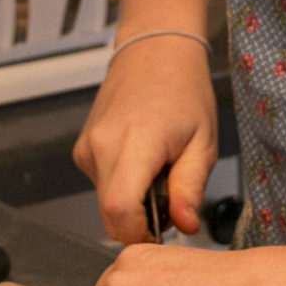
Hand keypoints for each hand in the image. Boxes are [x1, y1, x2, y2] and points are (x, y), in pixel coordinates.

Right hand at [73, 34, 219, 241]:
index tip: (161, 231)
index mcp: (135, 142)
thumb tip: (184, 226)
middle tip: (169, 201)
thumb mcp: (202, 142)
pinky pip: (101, 183)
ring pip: (104, 202)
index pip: (118, 210)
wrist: (154, 51)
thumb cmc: (183, 90)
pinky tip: (143, 161)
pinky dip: (123, 185)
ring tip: (159, 171)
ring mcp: (87, 148)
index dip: (139, 233)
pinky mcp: (82, 149)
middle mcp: (101, 146)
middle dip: (138, 223)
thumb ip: (190, 188)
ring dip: (132, 202)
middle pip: (108, 214)